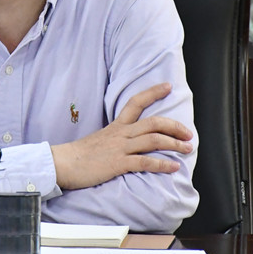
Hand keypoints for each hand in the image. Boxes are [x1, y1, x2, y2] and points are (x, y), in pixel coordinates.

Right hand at [50, 82, 193, 190]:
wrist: (63, 163)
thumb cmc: (79, 155)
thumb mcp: (99, 140)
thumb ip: (114, 139)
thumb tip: (128, 142)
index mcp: (116, 126)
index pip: (135, 102)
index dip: (153, 93)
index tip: (167, 86)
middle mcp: (121, 134)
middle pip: (153, 123)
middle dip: (174, 126)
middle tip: (189, 132)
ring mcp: (120, 148)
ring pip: (153, 140)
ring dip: (174, 144)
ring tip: (187, 148)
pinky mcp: (118, 163)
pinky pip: (145, 162)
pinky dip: (162, 164)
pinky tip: (174, 167)